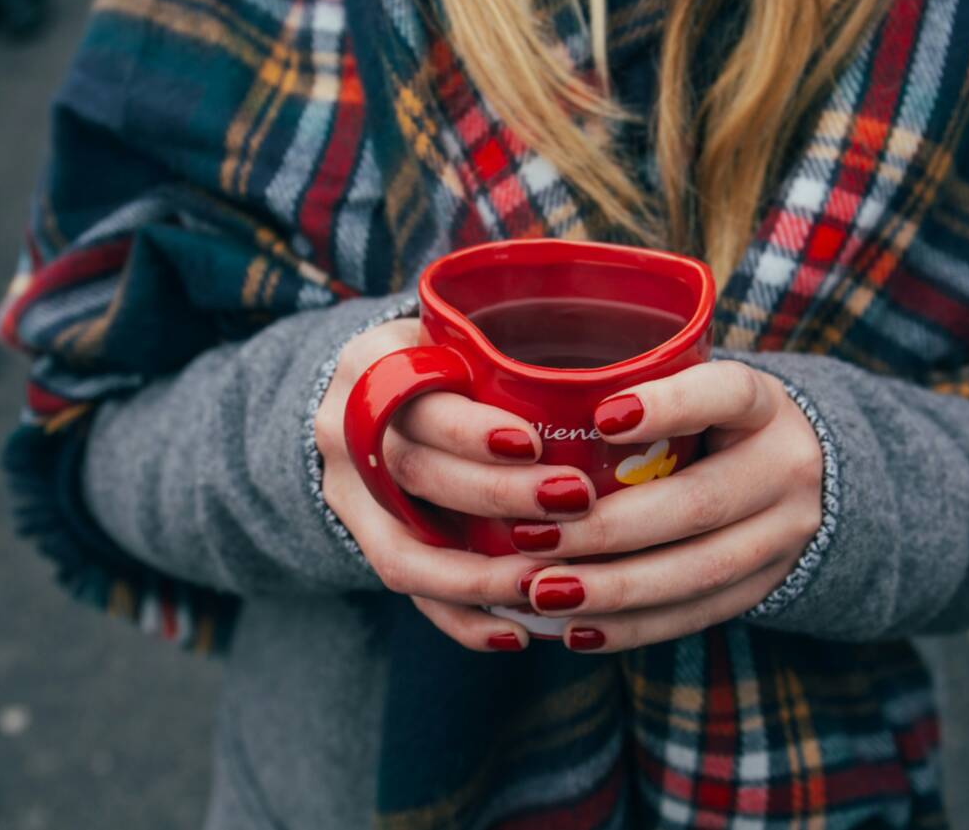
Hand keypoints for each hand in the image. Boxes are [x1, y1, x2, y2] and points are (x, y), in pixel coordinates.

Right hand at [312, 319, 596, 651]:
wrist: (368, 395)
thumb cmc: (444, 359)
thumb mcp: (459, 334)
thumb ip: (508, 353)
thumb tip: (623, 384)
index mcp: (372, 365)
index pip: (415, 400)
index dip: (470, 431)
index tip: (533, 443)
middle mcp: (345, 430)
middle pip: (414, 474)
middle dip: (496, 496)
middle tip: (573, 501)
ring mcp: (346, 494)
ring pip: (403, 551)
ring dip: (480, 576)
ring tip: (550, 585)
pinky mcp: (362, 541)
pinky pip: (408, 592)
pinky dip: (462, 619)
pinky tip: (517, 633)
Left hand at [515, 361, 824, 651]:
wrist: (802, 477)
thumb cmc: (712, 422)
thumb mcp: (697, 389)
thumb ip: (638, 390)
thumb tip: (529, 404)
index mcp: (764, 406)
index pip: (728, 394)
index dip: (670, 406)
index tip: (601, 417)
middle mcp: (785, 468)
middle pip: (699, 504)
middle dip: (609, 528)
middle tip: (531, 538)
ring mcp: (784, 535)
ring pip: (699, 571)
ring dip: (614, 588)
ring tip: (543, 592)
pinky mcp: (765, 586)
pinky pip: (697, 613)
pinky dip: (633, 626)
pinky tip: (576, 629)